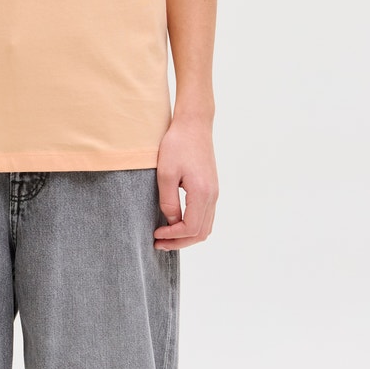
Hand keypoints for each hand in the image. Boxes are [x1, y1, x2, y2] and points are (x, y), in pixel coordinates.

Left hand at [154, 118, 217, 249]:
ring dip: (187, 236)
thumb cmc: (177, 145)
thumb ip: (168, 201)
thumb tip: (170, 222)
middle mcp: (212, 196)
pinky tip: (176, 223)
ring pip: (206, 227)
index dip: (172, 236)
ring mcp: (214, 193)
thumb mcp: (165, 174)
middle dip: (179, 242)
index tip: (155, 234)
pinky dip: (193, 226)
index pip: (190, 228)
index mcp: (202, 193)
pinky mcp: (211, 189)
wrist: (194, 125)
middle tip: (159, 243)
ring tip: (166, 236)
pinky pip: (206, 217)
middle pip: (201, 233)